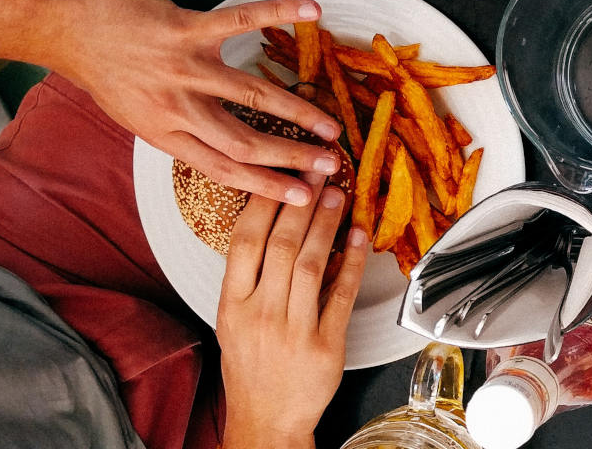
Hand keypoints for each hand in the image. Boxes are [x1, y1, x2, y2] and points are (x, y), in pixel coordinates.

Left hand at [47, 0, 340, 204]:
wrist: (61, 24)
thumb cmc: (98, 66)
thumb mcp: (132, 112)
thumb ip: (175, 125)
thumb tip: (214, 138)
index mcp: (164, 133)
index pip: (223, 168)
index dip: (267, 186)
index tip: (302, 197)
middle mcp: (176, 107)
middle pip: (245, 142)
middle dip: (293, 158)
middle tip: (331, 165)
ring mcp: (182, 68)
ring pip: (252, 96)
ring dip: (298, 112)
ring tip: (331, 124)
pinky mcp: (185, 29)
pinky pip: (241, 22)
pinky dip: (279, 13)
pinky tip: (311, 12)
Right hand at [218, 179, 366, 447]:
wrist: (266, 420)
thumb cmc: (251, 368)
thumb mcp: (233, 321)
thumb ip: (249, 278)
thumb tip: (275, 226)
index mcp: (232, 305)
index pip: (244, 241)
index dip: (265, 202)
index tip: (281, 173)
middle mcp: (260, 314)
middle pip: (281, 245)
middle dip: (301, 201)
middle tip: (317, 170)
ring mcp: (293, 330)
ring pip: (312, 264)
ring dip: (327, 224)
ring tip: (337, 194)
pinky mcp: (325, 345)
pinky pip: (342, 294)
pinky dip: (352, 262)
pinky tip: (359, 237)